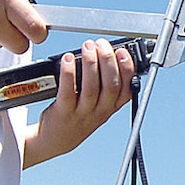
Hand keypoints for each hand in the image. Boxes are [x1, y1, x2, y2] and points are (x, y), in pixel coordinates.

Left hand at [21, 40, 135, 166]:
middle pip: (111, 85)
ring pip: (91, 87)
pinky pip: (67, 91)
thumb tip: (107, 55)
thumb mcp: (99, 106)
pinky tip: (68, 59)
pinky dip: (69, 72)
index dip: (127, 69)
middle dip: (108, 60)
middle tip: (101, 44)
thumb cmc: (78, 117)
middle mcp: (99, 111)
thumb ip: (106, 86)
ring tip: (87, 47)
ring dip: (91, 63)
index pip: (127, 89)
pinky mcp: (63, 112)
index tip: (122, 52)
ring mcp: (82, 113)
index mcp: (111, 107)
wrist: (57, 139)